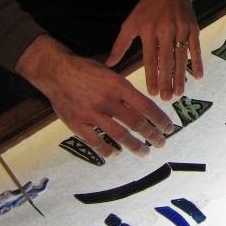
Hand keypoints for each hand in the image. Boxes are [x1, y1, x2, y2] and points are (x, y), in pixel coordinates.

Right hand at [16, 34, 173, 158]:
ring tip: (144, 152)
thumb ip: (125, 91)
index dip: (159, 119)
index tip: (168, 127)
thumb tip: (144, 107)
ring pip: (119, 135)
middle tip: (161, 142)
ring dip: (135, 146)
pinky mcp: (77, 123)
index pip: (146, 106)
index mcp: (118, 85)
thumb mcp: (110, 73)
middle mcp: (107, 100)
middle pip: (136, 123)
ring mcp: (91, 113)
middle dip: (152, 135)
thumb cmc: (86, 70)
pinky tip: (116, 155)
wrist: (56, 71)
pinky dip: (107, 151)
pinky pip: (95, 142)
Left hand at [106, 0, 203, 100]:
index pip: (150, 58)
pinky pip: (195, 48)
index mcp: (149, 30)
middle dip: (167, 81)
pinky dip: (197, 62)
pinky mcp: (193, 28)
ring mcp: (181, 29)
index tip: (152, 92)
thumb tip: (108, 64)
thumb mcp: (131, 22)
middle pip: (166, 60)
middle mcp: (166, 30)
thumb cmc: (148, 7)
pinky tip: (198, 76)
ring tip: (179, 92)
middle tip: (167, 98)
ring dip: (181, 76)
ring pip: (181, 57)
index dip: (151, 76)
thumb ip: (121, 44)